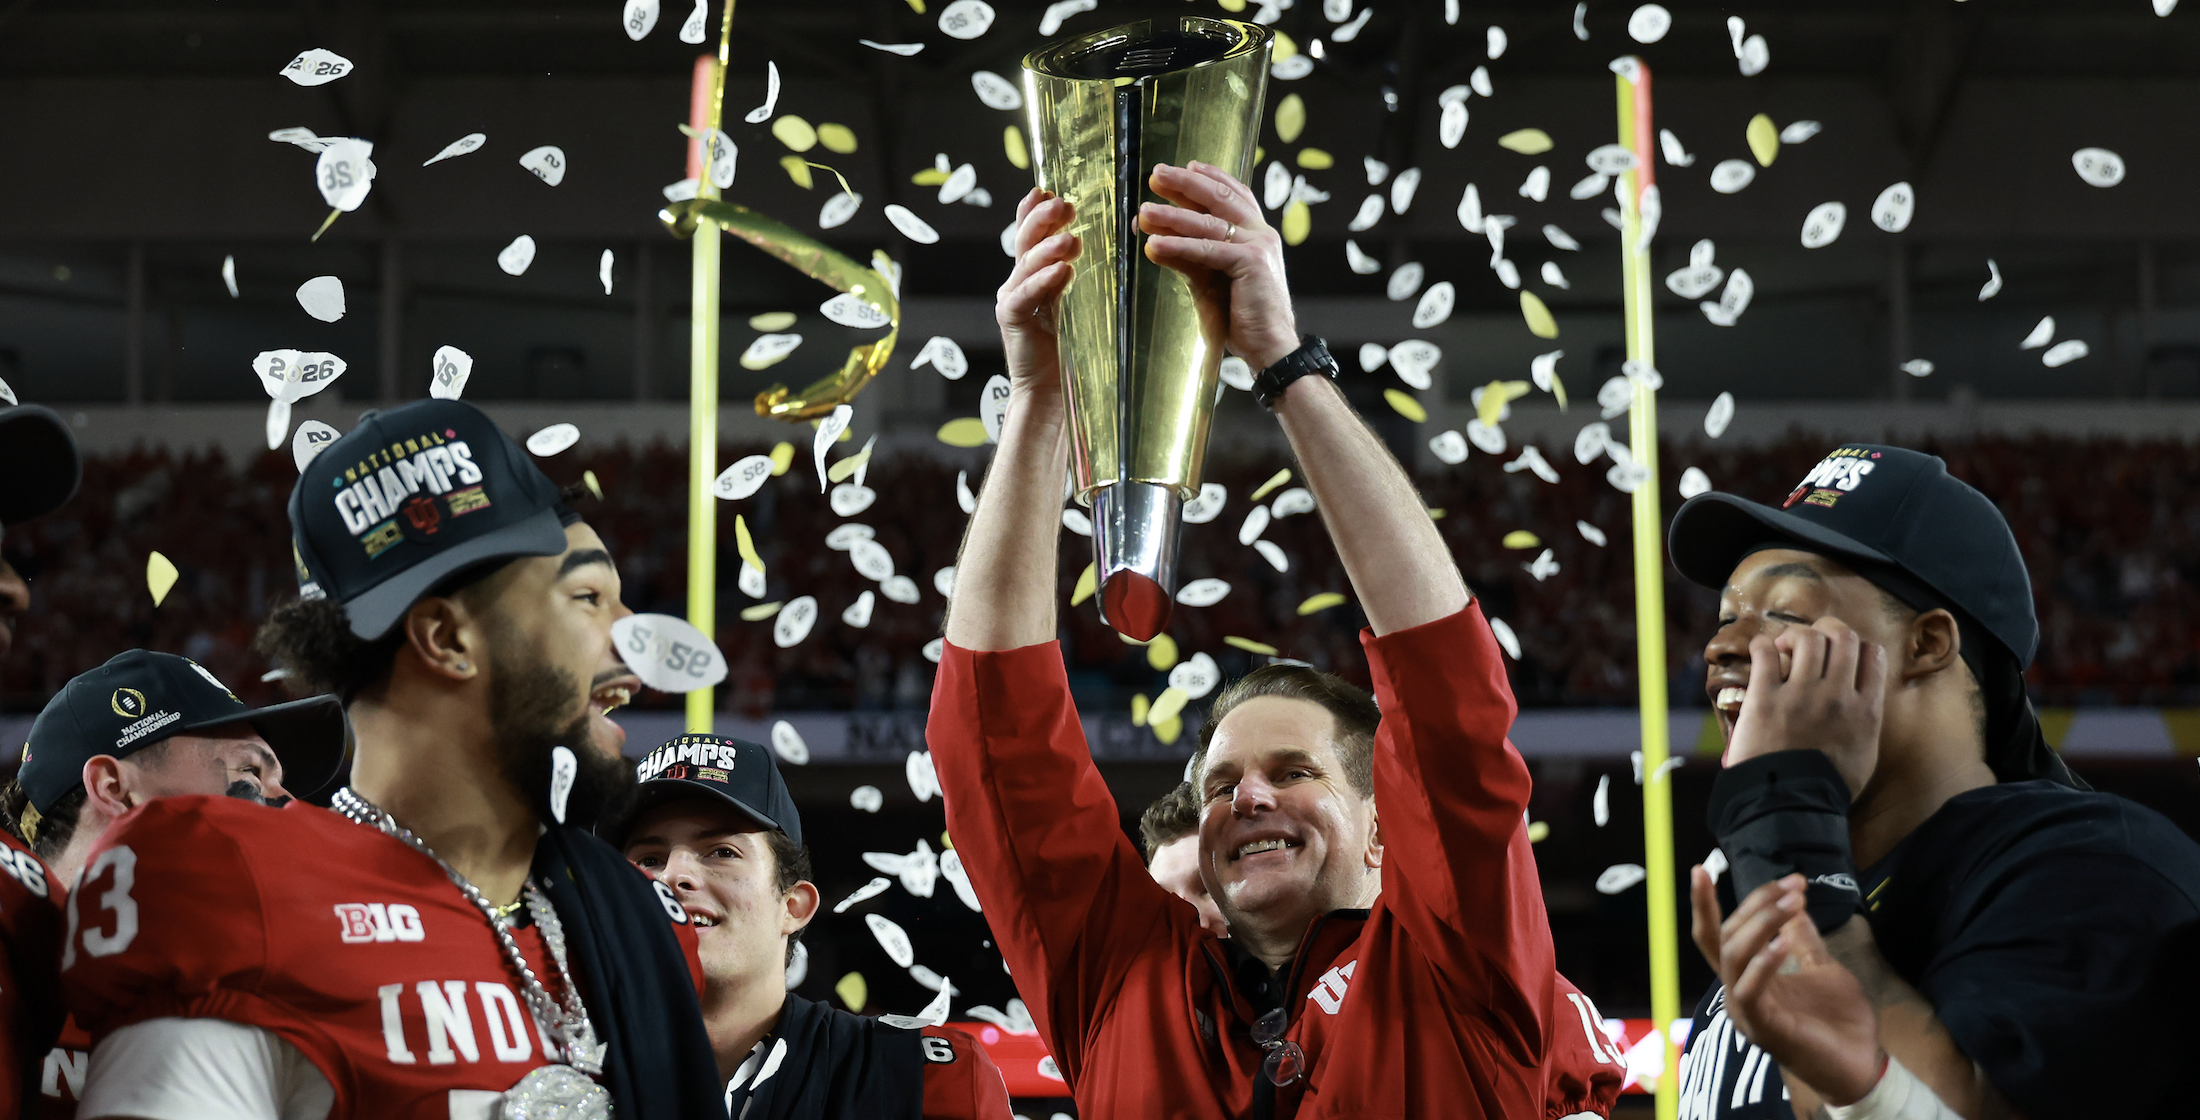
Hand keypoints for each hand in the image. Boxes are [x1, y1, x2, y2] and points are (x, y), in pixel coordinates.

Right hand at [995, 188, 1080, 398]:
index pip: (1032, 234)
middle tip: (1062, 203)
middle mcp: (1019, 281)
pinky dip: (1042, 281)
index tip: (1050, 191)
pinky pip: (1026, 295)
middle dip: (1042, 219)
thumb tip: (1112, 235)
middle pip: (1025, 240)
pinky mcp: (1012, 320)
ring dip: (1047, 248)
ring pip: (1025, 264)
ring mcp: (1013, 299)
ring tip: (1068, 238)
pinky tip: (1060, 270)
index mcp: (1034, 274)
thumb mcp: (1083, 302)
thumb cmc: (1074, 349)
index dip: (1036, 210)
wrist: (1053, 393)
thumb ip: (1086, 273)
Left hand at [1138, 162, 1298, 369]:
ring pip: (1208, 223)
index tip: (1186, 165)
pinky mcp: (1251, 263)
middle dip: (1186, 183)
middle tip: (1156, 173)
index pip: (1235, 194)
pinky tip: (1154, 245)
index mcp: (1258, 233)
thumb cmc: (1242, 316)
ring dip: (1172, 215)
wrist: (1270, 346)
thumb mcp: (1211, 279)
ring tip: (1143, 212)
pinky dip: (1178, 246)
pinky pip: (1207, 250)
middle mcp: (1262, 233)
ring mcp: (1259, 245)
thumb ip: (1190, 256)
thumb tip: (1154, 239)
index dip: (1211, 177)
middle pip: (1220, 198)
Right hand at [1691, 869, 1884, 1105]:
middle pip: (1726, 936)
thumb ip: (1804, 940)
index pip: (1715, 934)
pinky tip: (1784, 941)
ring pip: (1733, 955)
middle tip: (1794, 885)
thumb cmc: (1840, 1021)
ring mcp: (1747, 1011)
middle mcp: (1738, 991)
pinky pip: (1748, 989)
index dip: (1703, 902)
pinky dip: (1763, 962)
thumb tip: (1795, 904)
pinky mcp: (1762, 1027)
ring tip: (1794, 903)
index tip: (1705, 866)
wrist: (1862, 1064)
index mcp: (1747, 977)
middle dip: (1755, 903)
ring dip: (1762, 923)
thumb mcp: (1823, 968)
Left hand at [1727, 617, 1885, 796]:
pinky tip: (1760, 652)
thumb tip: (1863, 701)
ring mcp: (1801, 695)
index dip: (1857, 644)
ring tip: (1785, 650)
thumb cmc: (1827, 786)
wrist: (1790, 805)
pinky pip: (1766, 653)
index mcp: (1865, 710)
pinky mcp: (1766, 698)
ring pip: (1807, 638)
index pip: (1872, 654)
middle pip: (1842, 635)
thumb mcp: (1864, 754)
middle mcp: (1837, 696)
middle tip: (1810, 642)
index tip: (1841, 653)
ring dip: (1794, 635)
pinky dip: (1762, 645)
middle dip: (1826, 630)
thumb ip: (1866, 722)